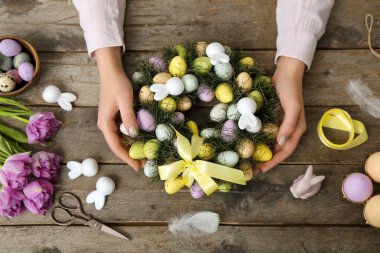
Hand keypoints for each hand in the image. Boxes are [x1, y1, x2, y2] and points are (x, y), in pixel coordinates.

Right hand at [95, 47, 141, 169]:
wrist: (111, 72)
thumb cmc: (117, 84)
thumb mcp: (125, 100)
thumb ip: (129, 117)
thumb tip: (134, 135)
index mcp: (105, 123)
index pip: (116, 146)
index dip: (126, 157)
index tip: (137, 166)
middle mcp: (105, 125)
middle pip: (117, 145)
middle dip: (129, 155)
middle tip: (143, 164)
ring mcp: (109, 122)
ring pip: (119, 140)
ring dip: (130, 148)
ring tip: (143, 156)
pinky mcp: (114, 117)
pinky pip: (122, 133)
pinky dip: (130, 139)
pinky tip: (139, 142)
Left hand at [259, 56, 306, 172]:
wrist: (286, 73)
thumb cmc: (291, 90)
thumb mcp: (293, 107)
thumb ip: (288, 125)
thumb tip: (281, 143)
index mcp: (296, 130)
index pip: (285, 151)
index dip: (274, 161)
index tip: (261, 169)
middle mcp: (289, 130)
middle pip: (278, 151)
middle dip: (267, 161)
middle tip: (253, 170)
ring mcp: (281, 125)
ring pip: (271, 144)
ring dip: (262, 153)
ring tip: (250, 161)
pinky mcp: (273, 119)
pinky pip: (266, 134)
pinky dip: (259, 141)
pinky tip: (249, 145)